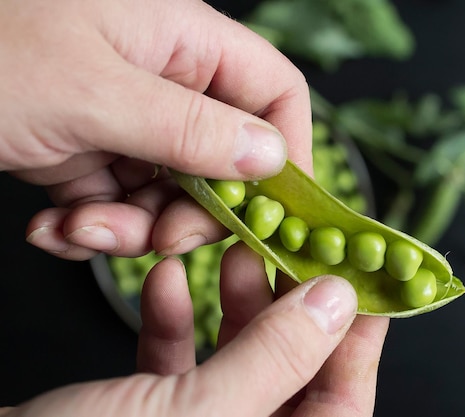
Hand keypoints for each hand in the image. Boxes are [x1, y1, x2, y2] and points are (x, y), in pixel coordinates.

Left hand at [1, 0, 310, 258]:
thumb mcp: (91, 92)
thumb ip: (190, 127)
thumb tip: (269, 158)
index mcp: (182, 40)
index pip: (275, 93)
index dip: (286, 152)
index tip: (269, 210)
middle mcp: (164, 78)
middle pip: (224, 158)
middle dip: (192, 210)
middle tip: (158, 239)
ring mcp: (126, 116)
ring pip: (169, 192)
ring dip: (130, 227)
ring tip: (78, 228)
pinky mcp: (89, 149)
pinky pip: (120, 201)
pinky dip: (93, 226)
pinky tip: (55, 226)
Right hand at [2, 244, 388, 416]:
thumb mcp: (197, 415)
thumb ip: (273, 359)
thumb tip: (336, 302)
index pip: (343, 404)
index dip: (358, 340)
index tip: (360, 279)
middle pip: (290, 374)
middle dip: (286, 307)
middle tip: (286, 250)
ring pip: (235, 362)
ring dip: (231, 304)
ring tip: (229, 252)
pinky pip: (178, 366)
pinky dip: (176, 321)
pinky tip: (166, 280)